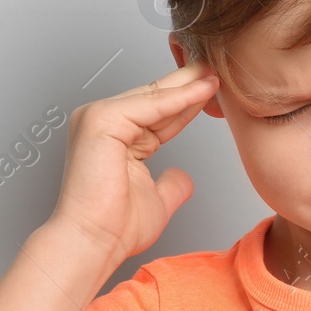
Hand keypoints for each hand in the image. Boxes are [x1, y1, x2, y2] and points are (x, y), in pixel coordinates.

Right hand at [46, 59, 219, 259]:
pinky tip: (203, 89)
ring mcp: (97, 117)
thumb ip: (171, 184)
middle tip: (217, 68)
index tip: (214, 90)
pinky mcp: (101, 120)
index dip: (187, 101)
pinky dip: (179, 98)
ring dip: (187, 84)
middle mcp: (101, 121)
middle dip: (188, 82)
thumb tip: (183, 177)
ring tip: (215, 72)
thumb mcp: (156, 199)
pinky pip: (150, 105)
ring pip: (153, 96)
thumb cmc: (114, 227)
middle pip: (153, 97)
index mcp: (113, 135)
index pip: (157, 112)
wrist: (94, 242)